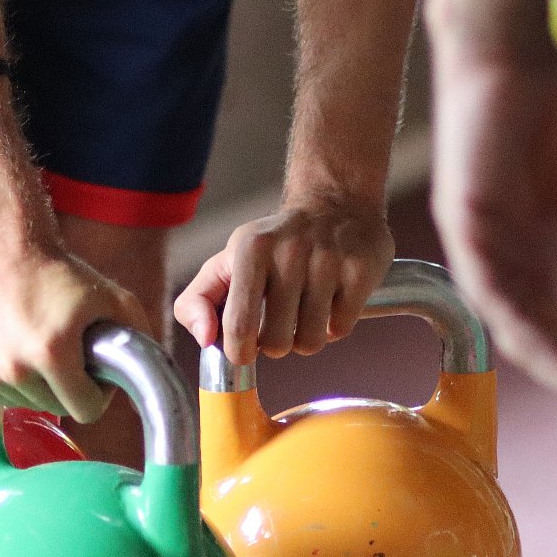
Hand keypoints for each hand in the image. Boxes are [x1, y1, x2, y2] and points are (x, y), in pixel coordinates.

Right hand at [0, 246, 150, 423]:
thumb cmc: (57, 272)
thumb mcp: (112, 298)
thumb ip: (138, 338)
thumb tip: (150, 378)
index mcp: (52, 353)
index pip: (87, 410)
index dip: (98, 392)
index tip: (93, 371)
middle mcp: (14, 368)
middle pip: (56, 408)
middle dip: (67, 387)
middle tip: (66, 353)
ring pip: (26, 403)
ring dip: (37, 384)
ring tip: (38, 344)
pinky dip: (9, 379)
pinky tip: (13, 345)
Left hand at [175, 200, 394, 366]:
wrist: (334, 205)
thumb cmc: (271, 247)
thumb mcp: (225, 264)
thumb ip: (196, 302)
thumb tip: (205, 339)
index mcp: (250, 249)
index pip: (238, 325)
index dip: (240, 351)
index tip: (245, 350)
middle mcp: (290, 250)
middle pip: (277, 343)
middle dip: (276, 344)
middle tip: (279, 322)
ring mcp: (329, 259)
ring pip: (310, 342)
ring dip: (305, 338)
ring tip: (304, 312)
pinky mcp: (360, 270)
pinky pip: (340, 329)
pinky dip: (333, 326)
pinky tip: (329, 301)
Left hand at [430, 50, 556, 415]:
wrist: (512, 57)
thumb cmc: (548, 114)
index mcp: (522, 255)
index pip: (550, 324)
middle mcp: (494, 259)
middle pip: (529, 334)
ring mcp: (475, 245)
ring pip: (509, 321)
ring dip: (551, 357)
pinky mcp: (462, 225)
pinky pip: (489, 285)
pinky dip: (522, 314)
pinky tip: (553, 336)